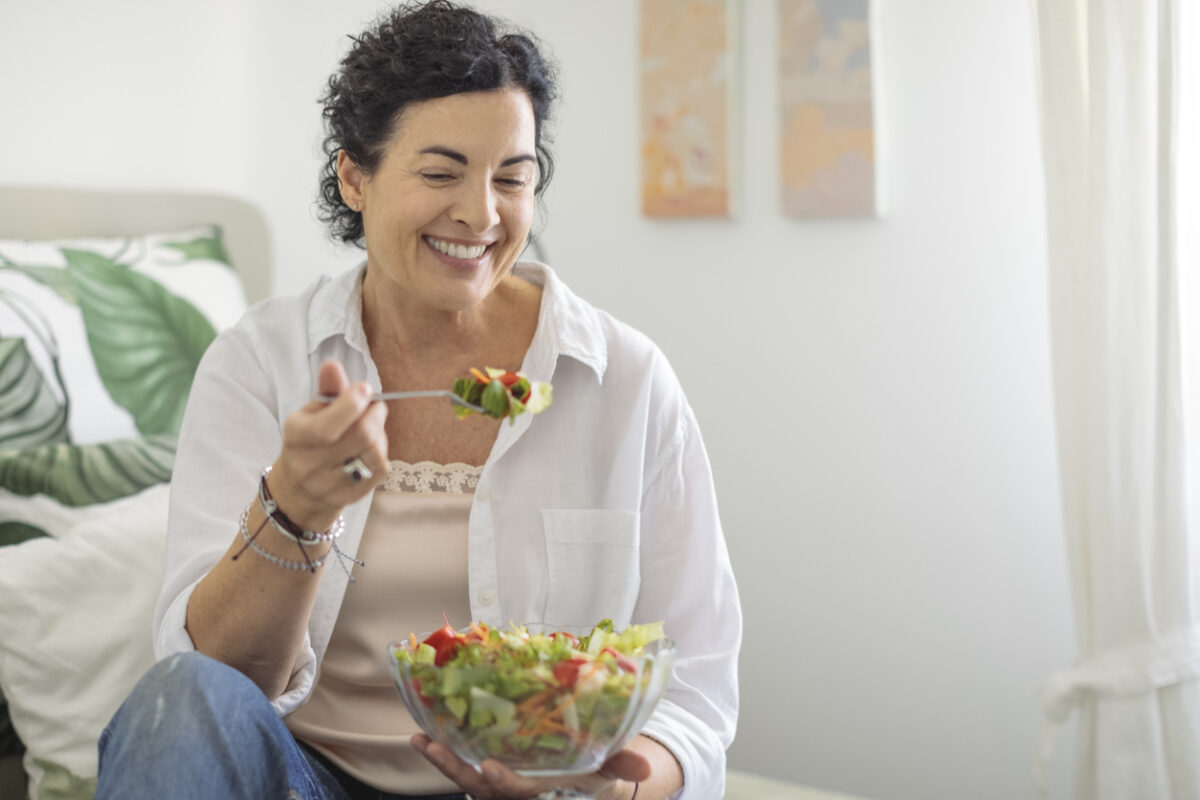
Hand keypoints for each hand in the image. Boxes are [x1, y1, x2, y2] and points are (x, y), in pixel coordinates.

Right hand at [268, 360, 387, 530]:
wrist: (300, 489)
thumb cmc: (311, 440)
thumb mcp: (312, 412)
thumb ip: (328, 390)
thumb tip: (332, 365)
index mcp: (296, 436)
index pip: (326, 427)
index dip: (352, 404)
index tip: (364, 389)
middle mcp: (308, 464)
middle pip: (360, 437)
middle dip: (375, 415)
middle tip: (375, 407)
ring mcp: (328, 486)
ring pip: (373, 454)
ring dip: (380, 435)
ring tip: (372, 429)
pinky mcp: (348, 498)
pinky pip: (379, 470)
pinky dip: (381, 453)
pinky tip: (372, 448)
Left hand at [411, 734, 649, 799]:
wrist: (582, 782)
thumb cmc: (595, 772)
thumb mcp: (610, 768)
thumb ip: (622, 764)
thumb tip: (646, 766)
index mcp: (546, 793)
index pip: (523, 793)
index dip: (507, 784)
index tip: (490, 768)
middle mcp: (516, 796)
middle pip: (482, 791)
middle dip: (458, 771)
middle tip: (435, 747)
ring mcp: (499, 789)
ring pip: (467, 782)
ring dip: (443, 761)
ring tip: (422, 739)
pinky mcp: (488, 777)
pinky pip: (463, 769)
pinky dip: (444, 753)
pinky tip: (424, 734)